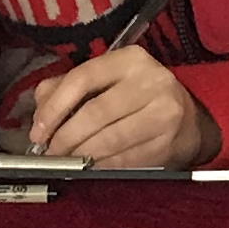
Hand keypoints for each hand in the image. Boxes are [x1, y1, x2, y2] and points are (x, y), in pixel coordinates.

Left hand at [19, 47, 214, 166]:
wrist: (190, 120)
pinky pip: (125, 159)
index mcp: (130, 60)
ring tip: (66, 161)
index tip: (38, 131)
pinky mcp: (168, 142)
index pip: (83, 78)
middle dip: (65, 137)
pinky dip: (101, 167)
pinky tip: (90, 168)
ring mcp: (163, 113)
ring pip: (109, 139)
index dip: (54, 107)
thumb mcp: (106, 81)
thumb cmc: (138, 98)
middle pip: (95, 112)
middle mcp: (151, 81)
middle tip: (50, 152)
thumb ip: (67, 87)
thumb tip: (40, 109)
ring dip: (80, 155)